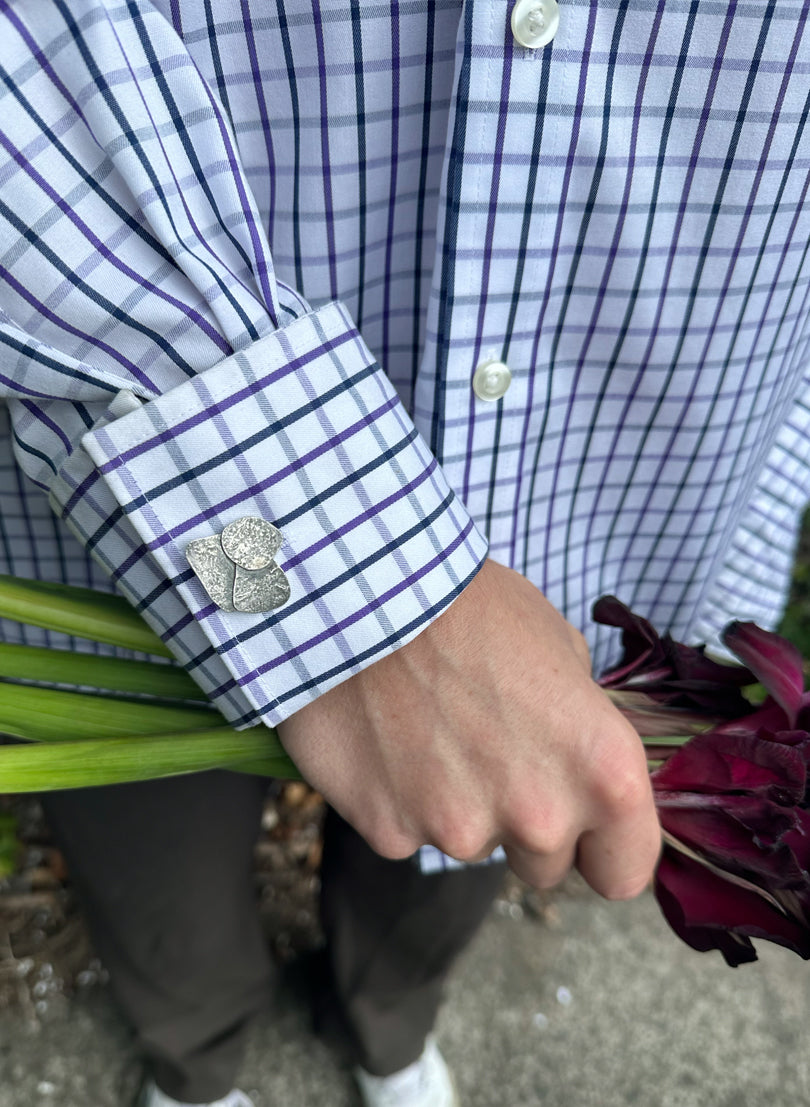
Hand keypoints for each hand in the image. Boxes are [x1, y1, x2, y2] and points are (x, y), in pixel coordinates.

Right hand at [276, 559, 660, 897]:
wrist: (366, 593)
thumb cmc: (472, 606)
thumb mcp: (561, 646)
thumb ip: (581, 724)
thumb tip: (574, 758)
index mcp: (603, 772)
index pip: (626, 871)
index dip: (606, 849)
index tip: (585, 831)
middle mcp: (541, 817)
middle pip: (546, 865)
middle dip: (526, 823)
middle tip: (492, 753)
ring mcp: (461, 831)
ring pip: (472, 844)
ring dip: (459, 805)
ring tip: (428, 730)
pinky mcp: (391, 833)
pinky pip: (406, 831)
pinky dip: (398, 798)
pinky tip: (387, 742)